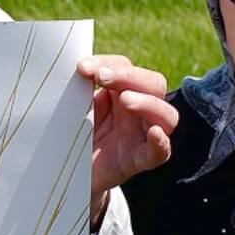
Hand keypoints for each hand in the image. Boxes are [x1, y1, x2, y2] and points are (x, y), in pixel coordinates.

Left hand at [79, 55, 178, 209]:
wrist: (67, 172)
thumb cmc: (75, 134)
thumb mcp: (75, 108)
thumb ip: (78, 90)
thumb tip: (77, 69)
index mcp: (120, 92)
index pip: (126, 68)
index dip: (108, 63)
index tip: (82, 67)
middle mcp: (137, 111)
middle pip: (153, 84)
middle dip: (129, 76)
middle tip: (102, 77)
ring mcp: (141, 136)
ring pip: (166, 115)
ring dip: (148, 103)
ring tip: (125, 100)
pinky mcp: (139, 160)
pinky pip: (161, 152)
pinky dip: (160, 142)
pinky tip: (153, 133)